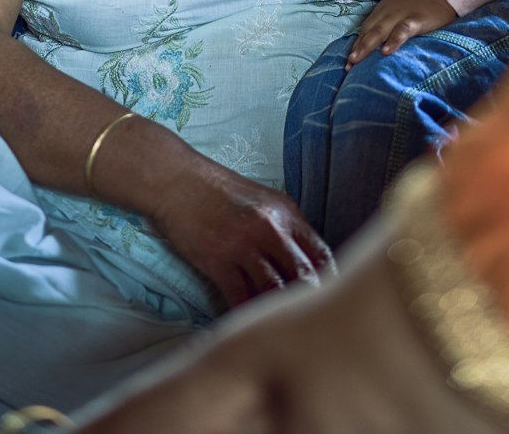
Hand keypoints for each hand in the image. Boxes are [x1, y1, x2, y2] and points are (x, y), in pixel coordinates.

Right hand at [148, 152, 333, 308]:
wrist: (179, 181)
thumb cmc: (221, 191)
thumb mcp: (264, 201)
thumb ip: (286, 229)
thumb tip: (306, 263)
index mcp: (285, 212)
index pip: (320, 253)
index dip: (328, 280)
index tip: (329, 300)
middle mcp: (269, 228)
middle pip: (302, 274)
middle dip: (309, 300)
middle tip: (311, 322)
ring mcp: (243, 245)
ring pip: (273, 290)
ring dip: (278, 311)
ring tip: (284, 328)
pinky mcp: (218, 261)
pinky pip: (240, 297)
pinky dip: (247, 314)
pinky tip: (250, 325)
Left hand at [347, 0, 456, 66]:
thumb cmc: (421, 2)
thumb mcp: (399, 9)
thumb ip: (389, 23)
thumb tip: (378, 45)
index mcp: (383, 10)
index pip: (365, 29)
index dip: (356, 45)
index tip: (347, 63)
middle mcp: (387, 12)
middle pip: (368, 31)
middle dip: (357, 48)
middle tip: (347, 66)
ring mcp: (400, 15)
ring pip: (379, 31)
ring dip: (367, 45)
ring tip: (356, 60)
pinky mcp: (416, 19)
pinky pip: (402, 31)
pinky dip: (393, 41)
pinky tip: (386, 52)